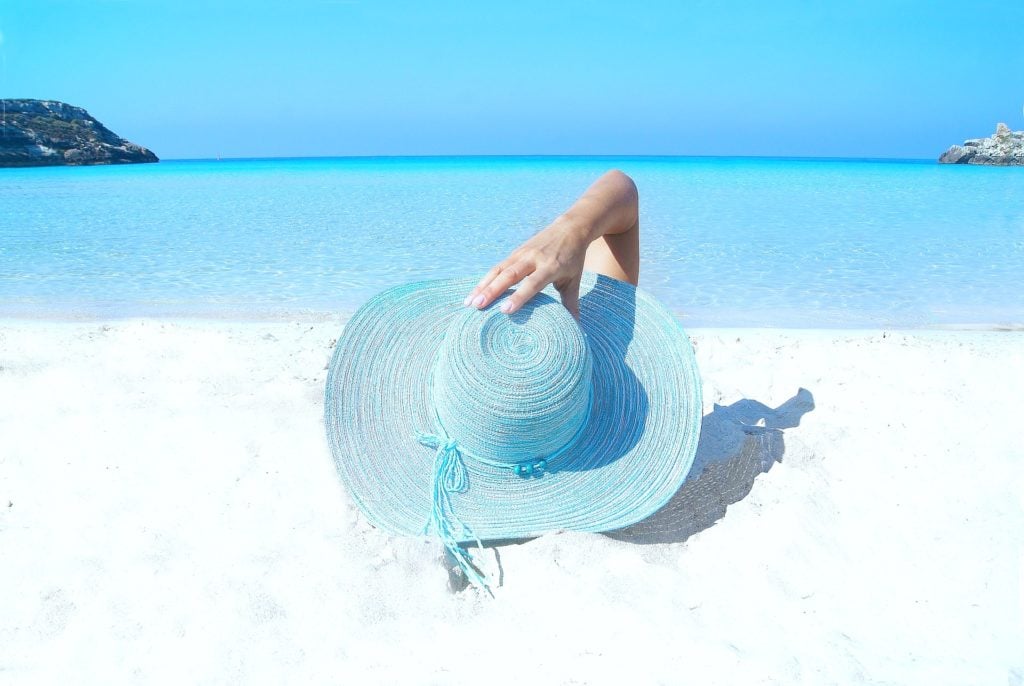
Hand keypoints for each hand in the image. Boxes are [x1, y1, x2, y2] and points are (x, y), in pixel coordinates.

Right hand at [463, 216, 591, 319]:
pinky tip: (474, 294)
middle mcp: (533, 259)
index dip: (519, 296)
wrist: (569, 228)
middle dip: (492, 291)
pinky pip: (497, 268)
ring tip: (469, 303)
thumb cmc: (573, 258)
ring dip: (482, 286)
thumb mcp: (574, 280)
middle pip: (510, 275)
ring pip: (498, 270)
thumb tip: (575, 328)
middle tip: (478, 306)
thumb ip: (571, 303)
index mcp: (551, 267)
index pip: (532, 283)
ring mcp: (521, 254)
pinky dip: (484, 280)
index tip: (505, 310)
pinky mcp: (515, 252)